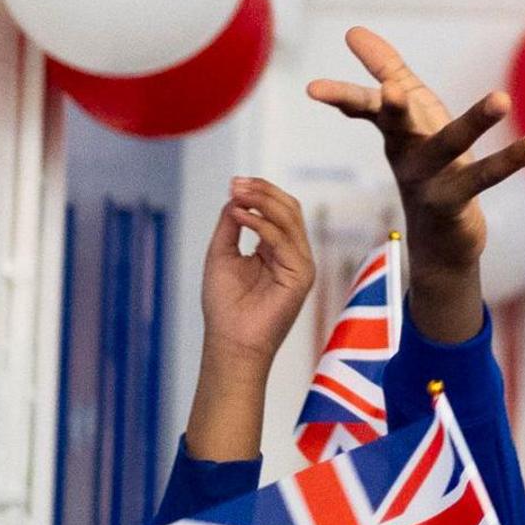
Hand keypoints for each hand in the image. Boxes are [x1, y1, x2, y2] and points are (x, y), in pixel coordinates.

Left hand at [199, 177, 314, 367]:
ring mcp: (301, 265)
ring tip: (237, 194)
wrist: (230, 342)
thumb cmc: (225, 305)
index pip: (279, 210)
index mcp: (277, 249)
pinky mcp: (301, 276)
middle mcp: (293, 255)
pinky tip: (241, 217)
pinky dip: (261, 224)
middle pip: (289, 208)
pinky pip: (284, 240)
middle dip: (263, 191)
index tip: (234, 182)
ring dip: (262, 201)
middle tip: (236, 183)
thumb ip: (231, 224)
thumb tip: (237, 196)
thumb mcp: (222, 253)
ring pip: (290, 219)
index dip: (260, 192)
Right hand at [305, 27, 524, 344]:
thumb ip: (386, 70)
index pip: (364, 108)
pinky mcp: (457, 202)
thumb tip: (353, 31)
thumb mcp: (409, 115)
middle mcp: (408, 154)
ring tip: (502, 98)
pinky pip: (486, 177)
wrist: (440, 238)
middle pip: (397, 124)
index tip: (313, 89)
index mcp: (395, 132)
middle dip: (393, 107)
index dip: (342, 97)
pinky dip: (512, 159)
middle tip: (393, 89)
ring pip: (451, 146)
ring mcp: (431, 181)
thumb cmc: (426, 162)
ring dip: (476, 122)